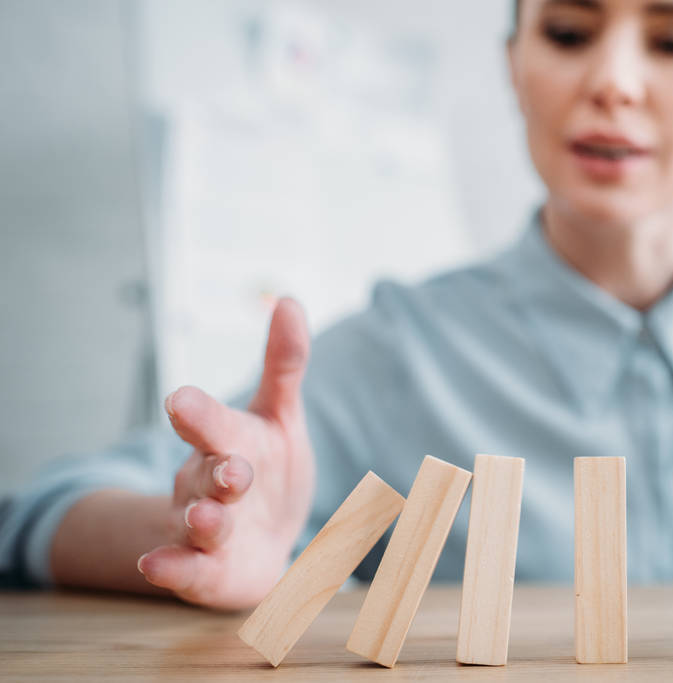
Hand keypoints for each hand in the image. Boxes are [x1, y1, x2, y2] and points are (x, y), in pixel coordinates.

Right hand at [137, 298, 314, 609]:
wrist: (260, 541)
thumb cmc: (267, 469)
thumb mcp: (279, 417)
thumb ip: (284, 364)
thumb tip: (289, 300)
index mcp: (228, 441)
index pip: (212, 423)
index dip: (198, 413)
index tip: (180, 400)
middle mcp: (207, 483)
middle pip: (206, 474)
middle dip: (216, 472)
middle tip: (233, 470)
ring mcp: (203, 529)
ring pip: (197, 524)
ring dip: (202, 521)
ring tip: (209, 519)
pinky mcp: (205, 572)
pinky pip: (186, 572)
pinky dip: (172, 569)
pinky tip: (155, 566)